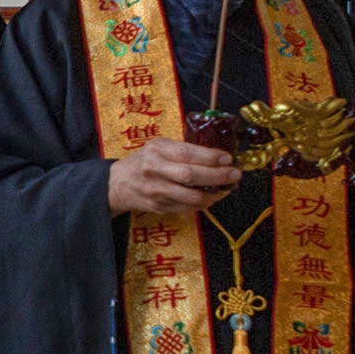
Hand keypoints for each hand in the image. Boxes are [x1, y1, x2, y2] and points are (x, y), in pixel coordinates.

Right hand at [107, 138, 239, 215]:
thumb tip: (216, 156)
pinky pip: (187, 207)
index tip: (227, 158)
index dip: (210, 157)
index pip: (187, 153)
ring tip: (226, 188)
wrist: (120, 183)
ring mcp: (157, 191)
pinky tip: (211, 197)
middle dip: (217, 176)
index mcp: (156, 150)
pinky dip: (203, 203)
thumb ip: (182, 149)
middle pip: (191, 175)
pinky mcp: (159, 206)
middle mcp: (154, 170)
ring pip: (191, 196)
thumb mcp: (159, 146)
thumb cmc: (145, 161)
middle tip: (234, 174)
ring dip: (214, 194)